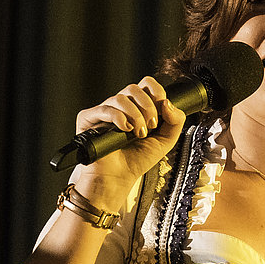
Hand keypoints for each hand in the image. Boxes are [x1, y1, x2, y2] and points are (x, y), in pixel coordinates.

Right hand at [72, 76, 186, 207]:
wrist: (118, 178)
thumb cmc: (137, 160)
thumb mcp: (166, 141)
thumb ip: (175, 121)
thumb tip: (168, 102)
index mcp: (136, 107)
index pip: (146, 84)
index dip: (157, 91)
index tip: (162, 108)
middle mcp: (119, 106)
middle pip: (134, 88)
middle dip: (148, 106)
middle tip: (151, 126)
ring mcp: (104, 111)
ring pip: (121, 98)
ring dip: (135, 116)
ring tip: (138, 133)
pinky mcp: (88, 119)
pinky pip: (105, 108)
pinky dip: (119, 118)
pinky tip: (125, 131)